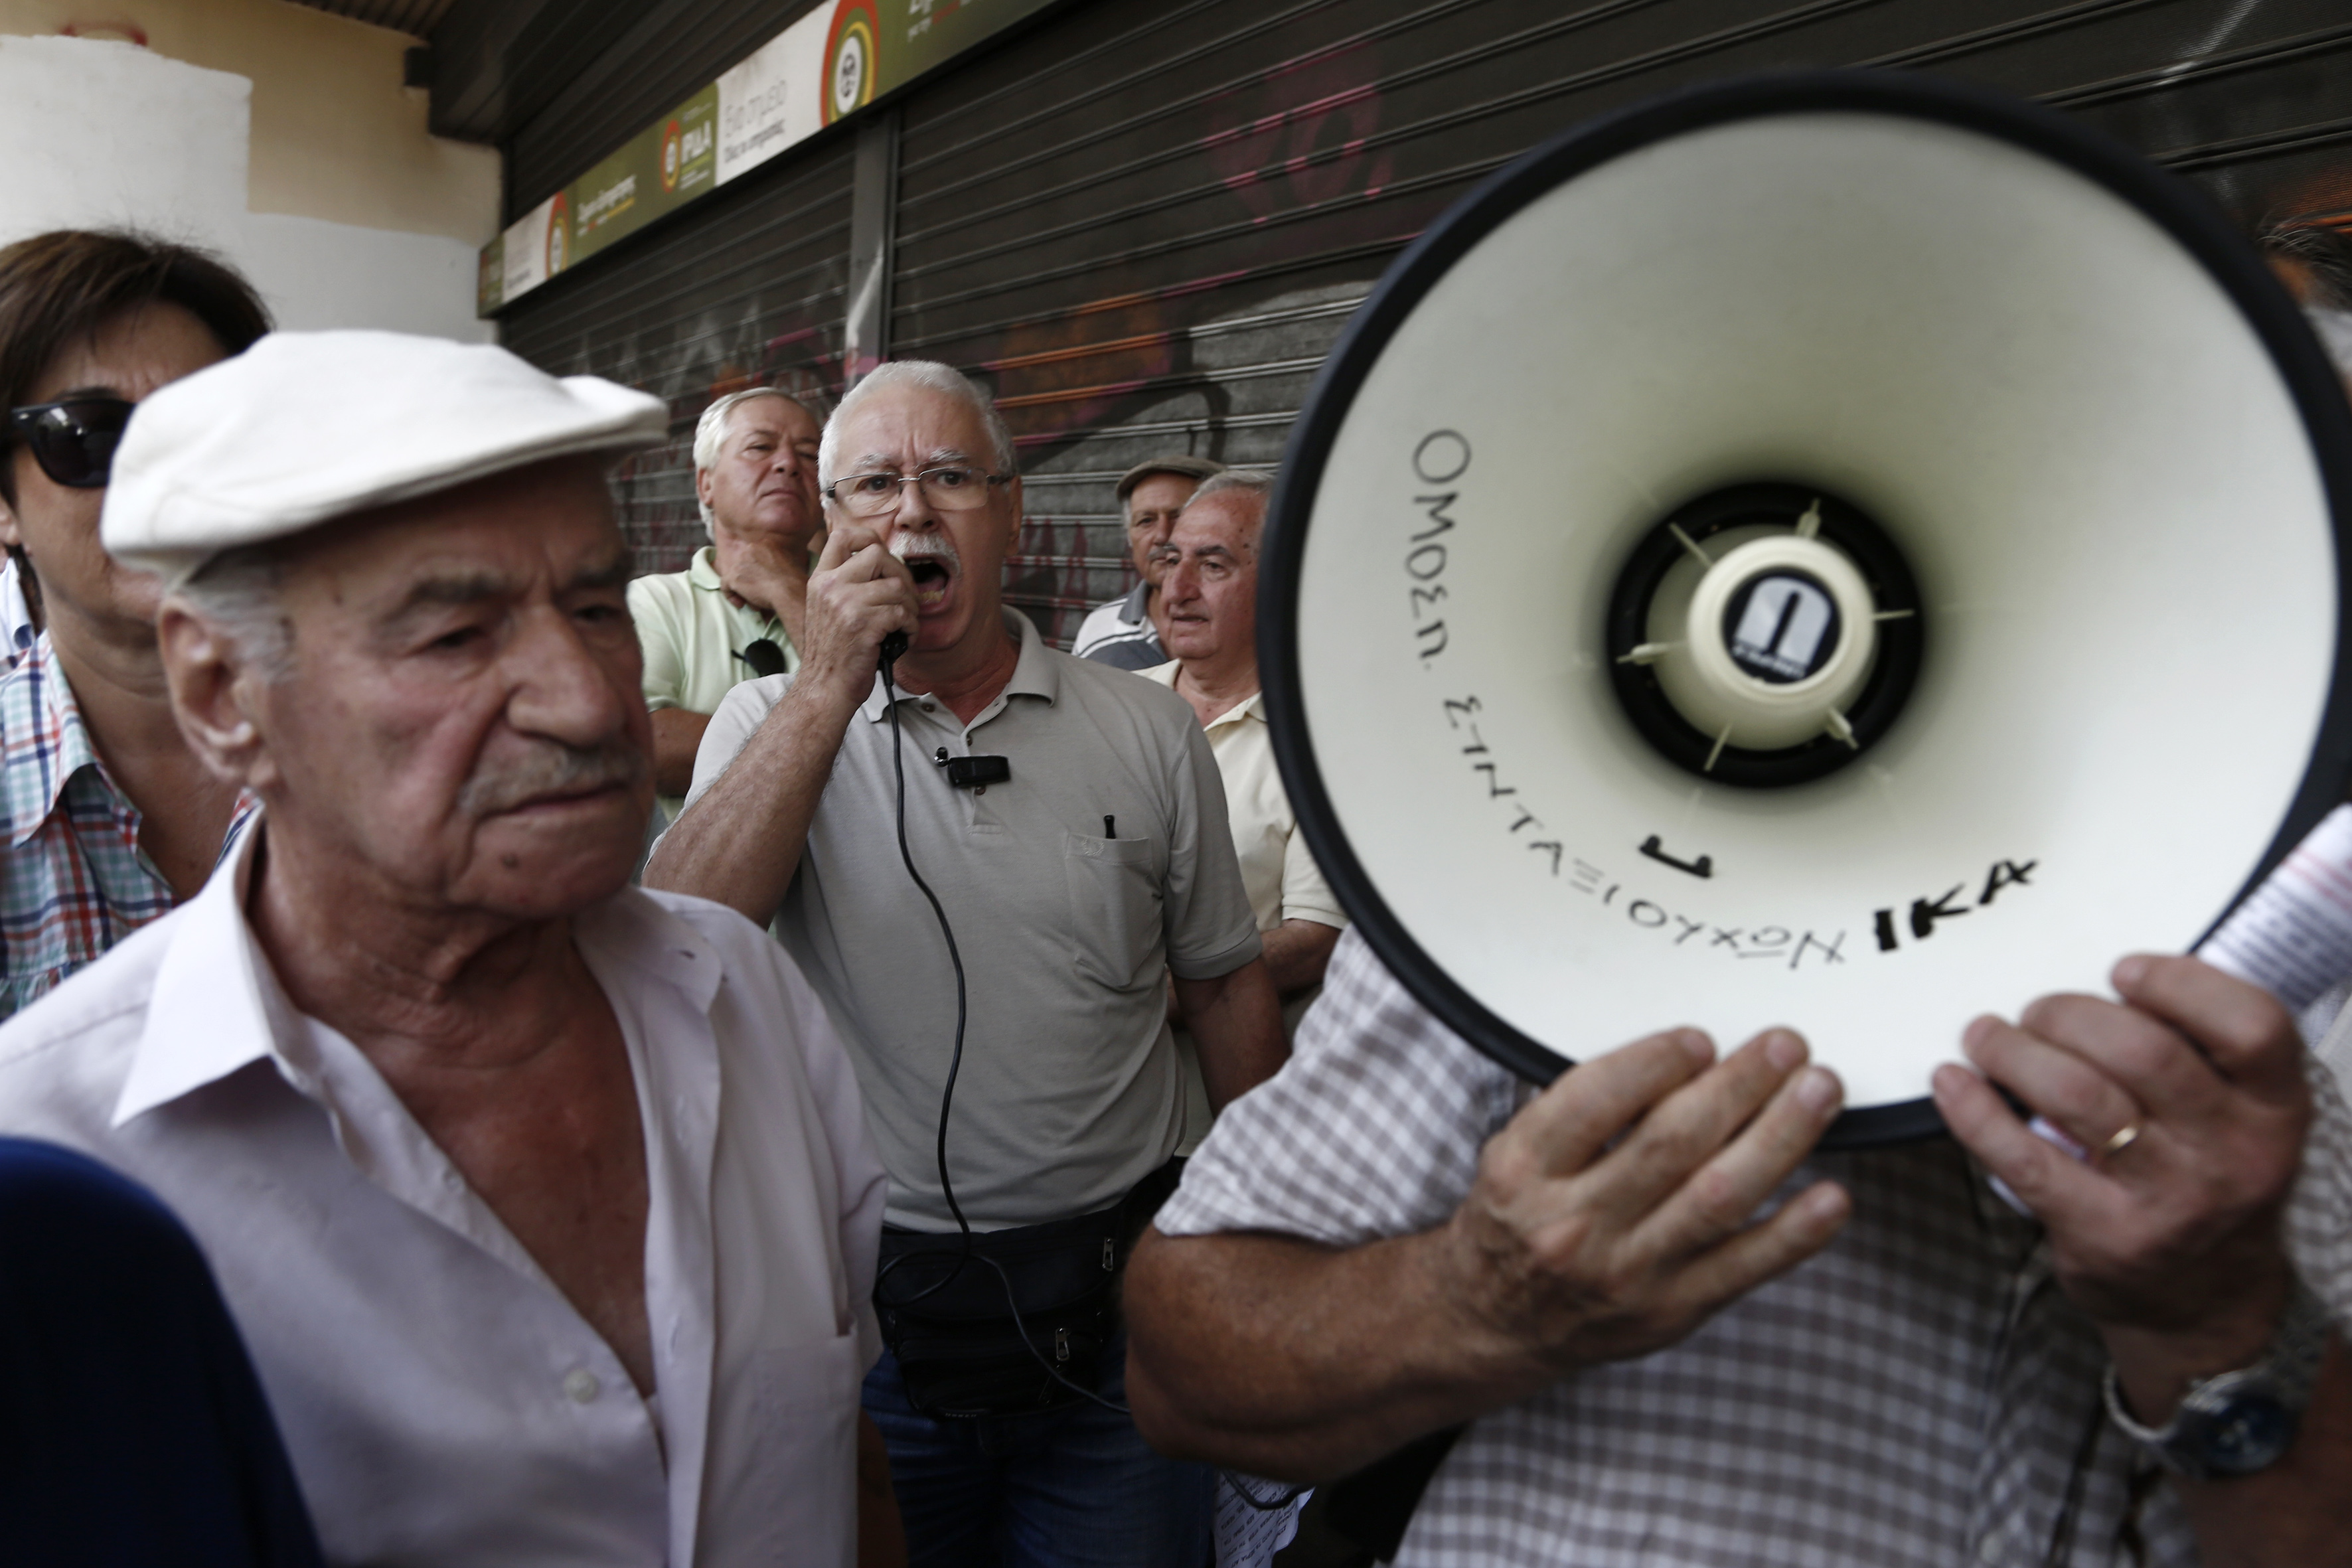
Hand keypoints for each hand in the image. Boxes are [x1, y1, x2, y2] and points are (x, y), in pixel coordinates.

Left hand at [714, 533, 810, 617]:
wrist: (789, 591)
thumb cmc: (793, 580)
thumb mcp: (788, 560)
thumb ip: (776, 558)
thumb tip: (772, 567)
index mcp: (763, 543)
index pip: (751, 555)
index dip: (754, 570)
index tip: (760, 580)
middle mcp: (749, 549)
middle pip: (741, 564)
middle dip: (747, 579)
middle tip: (756, 591)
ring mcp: (740, 563)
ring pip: (733, 575)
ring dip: (741, 589)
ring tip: (752, 600)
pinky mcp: (734, 577)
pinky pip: (725, 586)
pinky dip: (731, 596)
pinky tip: (741, 604)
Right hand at [797, 525, 917, 708]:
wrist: (823, 688)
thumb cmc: (832, 654)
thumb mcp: (827, 610)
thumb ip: (845, 585)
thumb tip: (883, 565)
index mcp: (820, 579)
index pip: (843, 536)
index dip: (869, 538)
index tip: (884, 558)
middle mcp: (830, 585)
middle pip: (879, 554)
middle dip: (901, 575)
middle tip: (905, 598)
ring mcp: (846, 603)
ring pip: (897, 586)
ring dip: (911, 606)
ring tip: (905, 624)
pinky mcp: (864, 623)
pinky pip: (903, 612)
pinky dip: (911, 627)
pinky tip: (903, 639)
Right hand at [1441, 1028, 1848, 1373]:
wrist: (1498, 1321)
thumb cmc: (1519, 1219)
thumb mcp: (1519, 1154)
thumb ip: (1584, 1110)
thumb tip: (1684, 1059)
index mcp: (1525, 1171)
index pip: (1594, 1101)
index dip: (1655, 1062)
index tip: (1701, 1039)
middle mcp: (1573, 1224)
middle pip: (1670, 1143)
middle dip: (1738, 1085)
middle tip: (1784, 1047)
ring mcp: (1627, 1272)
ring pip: (1717, 1197)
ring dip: (1778, 1138)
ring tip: (1817, 1092)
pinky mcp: (1672, 1310)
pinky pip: (1744, 1268)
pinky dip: (1795, 1233)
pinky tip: (1831, 1196)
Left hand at [1934, 956, 2310, 1387]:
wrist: (2204, 1307)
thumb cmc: (2206, 1183)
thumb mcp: (2237, 1120)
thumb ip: (2195, 1054)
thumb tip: (2099, 982)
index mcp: (2275, 1109)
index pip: (2252, 1026)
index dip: (2181, 983)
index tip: (2123, 970)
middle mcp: (2232, 1154)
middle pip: (2142, 1051)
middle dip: (2068, 1013)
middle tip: (2035, 1011)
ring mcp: (2169, 1199)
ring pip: (2076, 1094)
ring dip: (2013, 1051)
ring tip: (1987, 1036)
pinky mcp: (2102, 1233)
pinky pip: (2022, 1156)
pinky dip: (1974, 1110)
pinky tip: (1953, 1083)